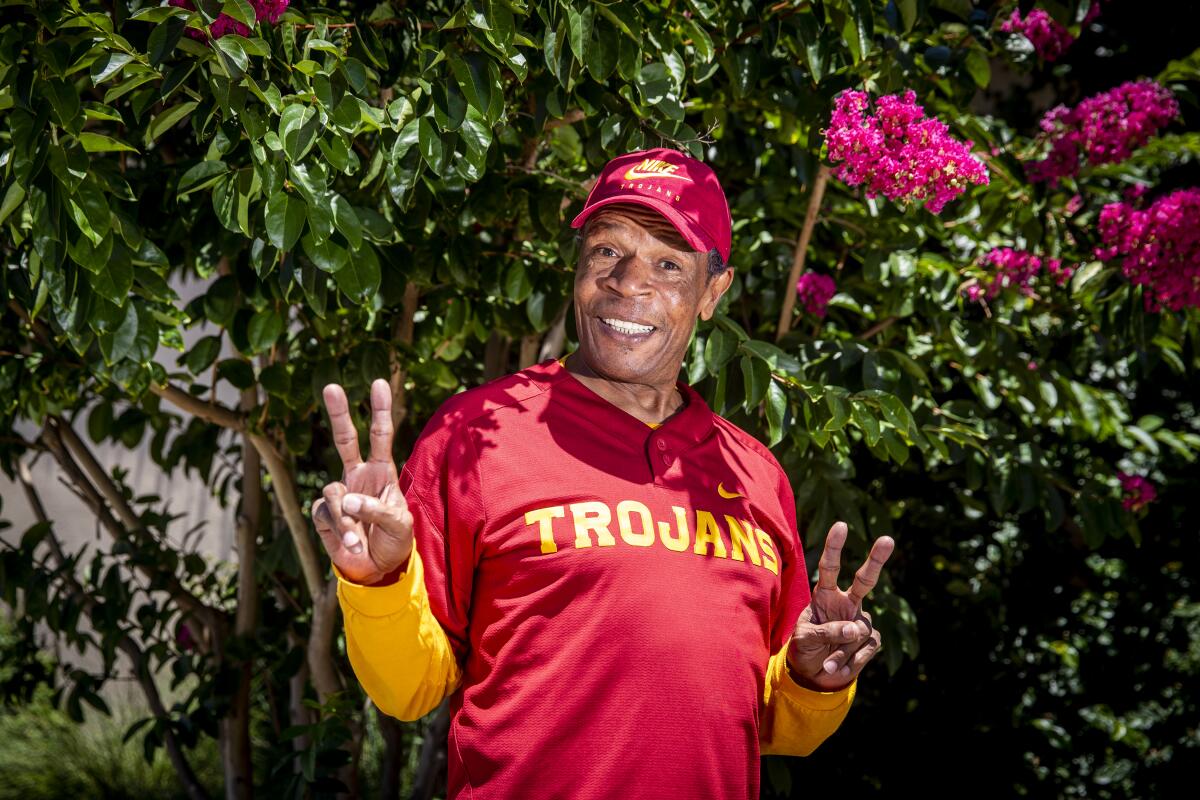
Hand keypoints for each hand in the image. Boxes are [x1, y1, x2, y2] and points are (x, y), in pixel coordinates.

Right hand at [311, 379, 412, 583]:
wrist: (376, 571)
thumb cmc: (394, 542)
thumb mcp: (398, 526)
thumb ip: (377, 510)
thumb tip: (347, 499)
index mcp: (381, 473)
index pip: (380, 436)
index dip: (379, 410)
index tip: (379, 383)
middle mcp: (358, 476)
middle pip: (345, 439)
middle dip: (338, 413)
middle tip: (331, 387)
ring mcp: (339, 493)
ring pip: (334, 491)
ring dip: (347, 519)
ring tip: (358, 542)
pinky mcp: (323, 512)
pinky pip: (326, 512)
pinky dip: (339, 530)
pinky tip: (350, 544)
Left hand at [787, 521, 894, 690]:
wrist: (813, 674)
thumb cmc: (804, 648)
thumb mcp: (805, 638)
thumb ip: (827, 631)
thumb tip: (855, 628)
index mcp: (825, 595)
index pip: (830, 568)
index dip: (834, 547)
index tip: (841, 526)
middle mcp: (846, 603)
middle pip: (864, 579)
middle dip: (876, 560)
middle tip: (888, 539)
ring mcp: (861, 620)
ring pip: (858, 631)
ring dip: (841, 651)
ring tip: (825, 663)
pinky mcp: (871, 640)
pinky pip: (865, 648)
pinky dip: (850, 661)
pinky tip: (837, 667)